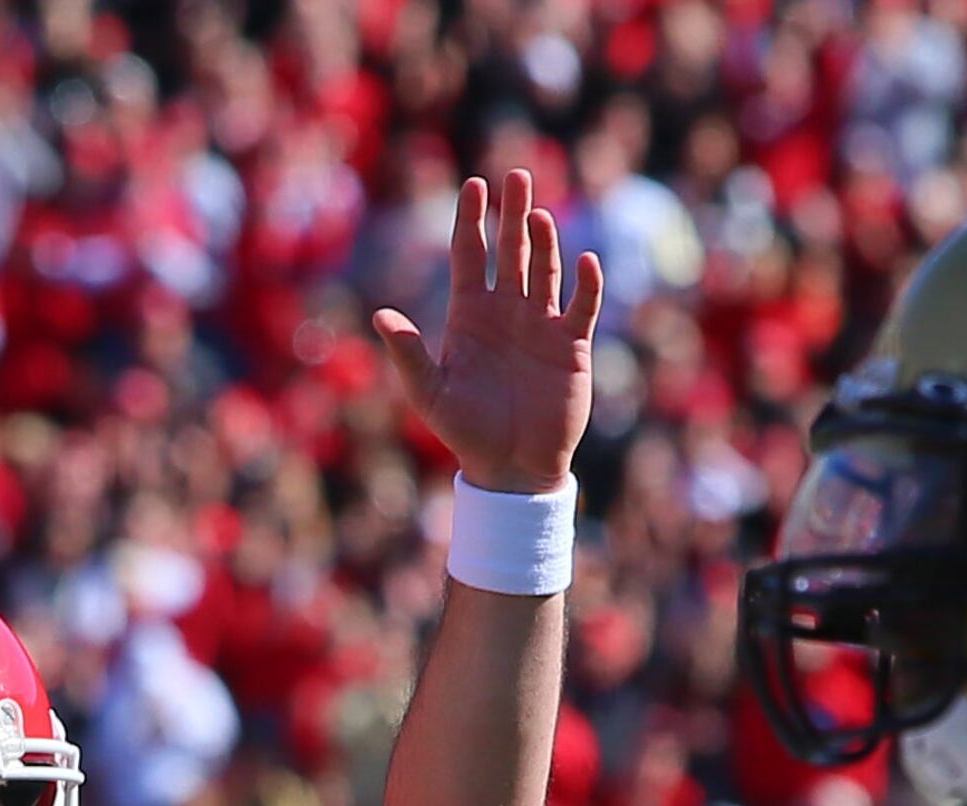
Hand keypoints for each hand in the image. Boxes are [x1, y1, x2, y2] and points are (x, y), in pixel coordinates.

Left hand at [372, 169, 601, 495]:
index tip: (474, 185)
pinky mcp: (570, 346)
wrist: (511, 468)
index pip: (471, 256)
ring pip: (544, 270)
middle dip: (512, 214)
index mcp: (469, 316)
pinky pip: (582, 307)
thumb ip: (409, 355)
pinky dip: (586, 284)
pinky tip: (585, 260)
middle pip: (511, 251)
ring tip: (539, 213)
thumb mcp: (431, 394)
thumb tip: (381, 317)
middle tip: (517, 175)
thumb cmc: (466, 433)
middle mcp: (506, 311)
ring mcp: (540, 325)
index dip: (472, 221)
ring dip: (544, 241)